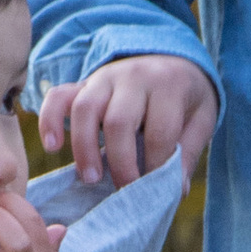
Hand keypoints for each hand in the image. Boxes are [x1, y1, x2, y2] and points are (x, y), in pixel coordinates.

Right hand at [37, 54, 219, 187]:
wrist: (170, 60)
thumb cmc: (184, 98)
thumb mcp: (200, 119)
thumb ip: (188, 152)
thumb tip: (174, 191)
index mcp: (169, 85)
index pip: (159, 130)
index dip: (156, 165)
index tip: (153, 189)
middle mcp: (133, 76)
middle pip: (119, 121)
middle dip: (119, 162)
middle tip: (122, 190)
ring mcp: (104, 77)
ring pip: (85, 109)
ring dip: (84, 148)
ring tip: (91, 179)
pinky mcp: (82, 83)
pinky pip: (58, 97)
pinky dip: (49, 120)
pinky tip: (53, 146)